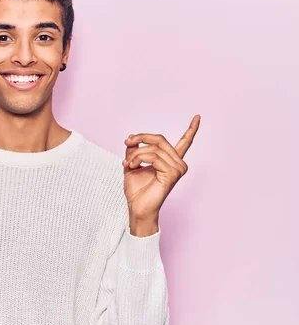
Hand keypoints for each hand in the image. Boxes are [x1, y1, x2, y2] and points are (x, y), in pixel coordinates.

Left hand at [122, 115, 200, 235]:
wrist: (136, 207)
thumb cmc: (136, 190)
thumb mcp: (132, 163)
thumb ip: (134, 150)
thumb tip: (132, 138)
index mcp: (171, 161)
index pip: (184, 142)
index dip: (191, 129)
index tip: (197, 116)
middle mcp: (178, 163)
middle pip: (160, 139)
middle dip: (141, 138)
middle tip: (127, 142)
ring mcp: (177, 169)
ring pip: (154, 148)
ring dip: (136, 153)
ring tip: (127, 162)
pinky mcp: (172, 174)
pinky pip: (154, 157)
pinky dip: (139, 158)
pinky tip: (132, 165)